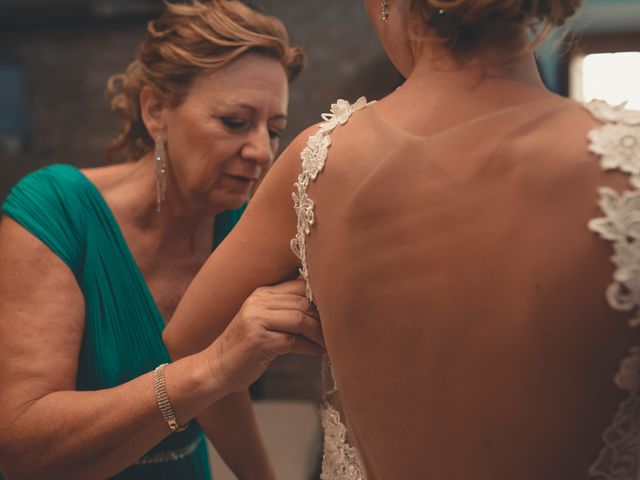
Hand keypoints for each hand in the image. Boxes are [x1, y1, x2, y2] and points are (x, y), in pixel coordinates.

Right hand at [205, 279, 324, 393]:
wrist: (216, 367)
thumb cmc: (246, 346)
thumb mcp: (263, 320)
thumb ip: (286, 310)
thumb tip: (324, 306)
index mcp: (261, 293)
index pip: (298, 286)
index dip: (320, 298)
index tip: (334, 312)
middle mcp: (257, 302)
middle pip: (302, 302)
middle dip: (323, 318)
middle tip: (336, 330)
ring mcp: (256, 321)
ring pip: (300, 319)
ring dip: (319, 334)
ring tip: (328, 343)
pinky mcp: (258, 341)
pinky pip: (293, 341)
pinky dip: (309, 347)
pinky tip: (318, 352)